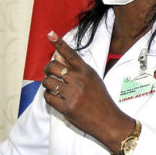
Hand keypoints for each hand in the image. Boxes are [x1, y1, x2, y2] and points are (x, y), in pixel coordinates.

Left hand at [42, 31, 134, 152]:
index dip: (59, 43)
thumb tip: (57, 54)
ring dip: (47, 83)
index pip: (70, 53)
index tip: (50, 34)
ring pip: (48, 81)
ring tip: (53, 87)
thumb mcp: (92, 79)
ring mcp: (73, 94)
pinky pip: (48, 96)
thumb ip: (74, 67)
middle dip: (47, 69)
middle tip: (49, 73)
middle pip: (53, 66)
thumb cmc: (100, 98)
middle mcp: (79, 80)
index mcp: (86, 71)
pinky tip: (55, 98)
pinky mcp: (67, 108)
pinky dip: (48, 96)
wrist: (108, 120)